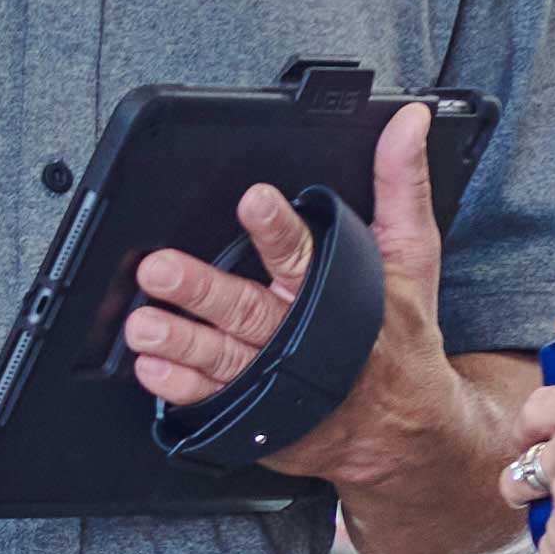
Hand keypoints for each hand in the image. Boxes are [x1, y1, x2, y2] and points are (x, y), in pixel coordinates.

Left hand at [119, 107, 536, 553]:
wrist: (402, 432)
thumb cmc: (400, 335)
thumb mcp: (412, 256)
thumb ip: (402, 184)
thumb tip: (407, 121)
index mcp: (336, 296)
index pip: (303, 255)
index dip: (277, 230)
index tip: (253, 201)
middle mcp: (300, 339)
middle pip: (247, 310)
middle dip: (202, 290)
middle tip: (160, 268)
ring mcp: (274, 381)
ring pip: (222, 360)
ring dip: (180, 342)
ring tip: (143, 325)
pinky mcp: (255, 415)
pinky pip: (212, 405)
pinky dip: (180, 390)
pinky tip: (151, 371)